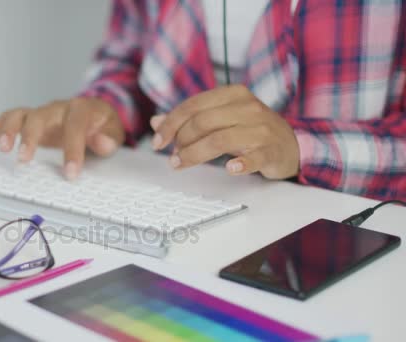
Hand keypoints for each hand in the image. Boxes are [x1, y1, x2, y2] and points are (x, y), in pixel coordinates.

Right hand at [0, 98, 124, 179]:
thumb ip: (110, 138)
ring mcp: (44, 113)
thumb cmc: (102, 125)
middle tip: (22, 160)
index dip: (72, 150)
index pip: (75, 127)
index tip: (70, 173)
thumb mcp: (114, 131)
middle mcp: (59, 108)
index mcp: (82, 110)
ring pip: (22, 114)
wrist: (94, 112)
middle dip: (30, 137)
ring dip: (10, 129)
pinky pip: (14, 116)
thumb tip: (101, 142)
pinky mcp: (33, 119)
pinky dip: (2, 124)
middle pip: (40, 116)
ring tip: (2, 147)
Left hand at [150, 85, 298, 178]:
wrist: (292, 145)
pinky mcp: (272, 150)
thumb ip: (189, 119)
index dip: (170, 124)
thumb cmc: (250, 130)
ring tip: (181, 164)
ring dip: (195, 154)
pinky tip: (229, 169)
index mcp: (233, 95)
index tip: (157, 142)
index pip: (193, 105)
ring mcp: (262, 129)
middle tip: (172, 157)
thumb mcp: (221, 119)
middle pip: (204, 122)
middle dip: (181, 141)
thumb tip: (155, 122)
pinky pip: (255, 157)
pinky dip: (241, 164)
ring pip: (221, 139)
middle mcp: (248, 108)